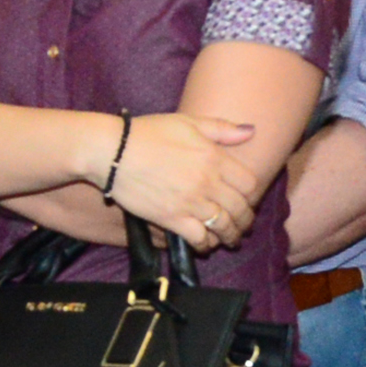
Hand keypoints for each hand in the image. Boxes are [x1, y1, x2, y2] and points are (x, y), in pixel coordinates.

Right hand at [101, 112, 265, 252]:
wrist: (113, 151)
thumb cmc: (148, 132)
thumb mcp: (188, 121)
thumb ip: (222, 128)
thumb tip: (251, 132)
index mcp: (214, 157)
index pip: (249, 183)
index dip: (252, 194)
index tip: (247, 199)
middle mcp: (207, 182)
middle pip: (240, 208)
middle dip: (245, 220)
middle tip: (244, 225)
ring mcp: (190, 202)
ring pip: (223, 227)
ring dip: (230, 236)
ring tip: (230, 240)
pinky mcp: (171, 218)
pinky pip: (199, 238)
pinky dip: (206, 244)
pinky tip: (205, 244)